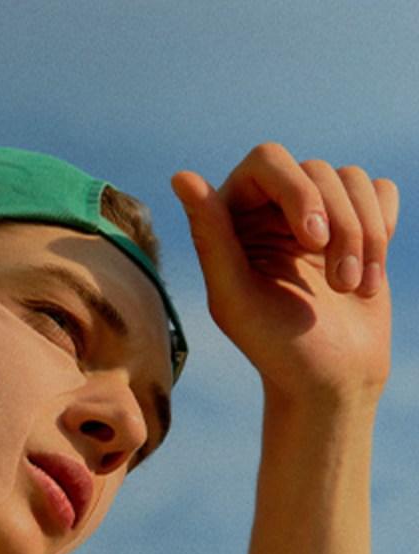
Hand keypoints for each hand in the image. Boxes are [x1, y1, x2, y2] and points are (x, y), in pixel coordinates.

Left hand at [172, 143, 398, 407]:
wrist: (329, 380)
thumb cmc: (274, 346)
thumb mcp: (234, 297)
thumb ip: (210, 237)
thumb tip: (182, 175)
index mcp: (231, 219)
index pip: (267, 159)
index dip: (296, 190)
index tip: (312, 241)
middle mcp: (270, 209)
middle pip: (316, 168)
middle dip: (338, 225)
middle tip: (338, 284)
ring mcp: (315, 214)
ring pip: (352, 179)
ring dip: (364, 236)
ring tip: (351, 287)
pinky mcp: (357, 223)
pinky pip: (381, 191)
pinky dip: (385, 228)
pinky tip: (368, 275)